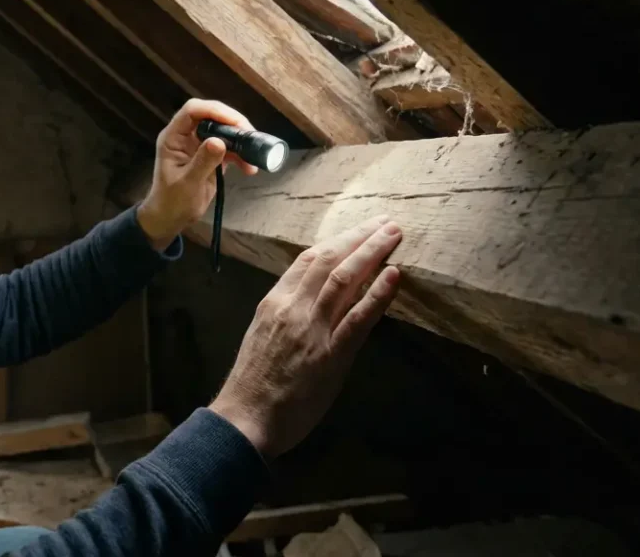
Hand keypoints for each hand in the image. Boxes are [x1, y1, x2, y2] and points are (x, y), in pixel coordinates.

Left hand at [136, 99, 257, 249]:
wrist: (171, 218)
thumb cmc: (172, 202)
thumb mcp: (187, 183)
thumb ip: (203, 162)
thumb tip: (219, 142)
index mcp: (173, 137)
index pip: (193, 111)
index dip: (214, 111)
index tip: (235, 122)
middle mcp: (186, 136)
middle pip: (212, 116)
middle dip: (233, 123)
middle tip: (250, 136)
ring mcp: (199, 145)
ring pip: (224, 131)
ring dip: (241, 141)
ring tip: (254, 155)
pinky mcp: (211, 156)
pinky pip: (229, 148)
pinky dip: (241, 156)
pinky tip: (250, 168)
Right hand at [209, 215, 402, 458]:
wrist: (245, 416)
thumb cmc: (252, 384)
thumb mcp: (262, 336)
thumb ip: (286, 316)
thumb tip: (311, 303)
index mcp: (274, 302)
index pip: (307, 260)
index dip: (336, 241)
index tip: (356, 230)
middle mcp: (292, 307)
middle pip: (328, 260)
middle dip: (358, 237)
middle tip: (384, 222)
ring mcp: (312, 328)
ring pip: (344, 278)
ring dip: (372, 252)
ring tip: (393, 234)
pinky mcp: (331, 353)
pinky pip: (358, 317)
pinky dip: (378, 293)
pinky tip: (394, 275)